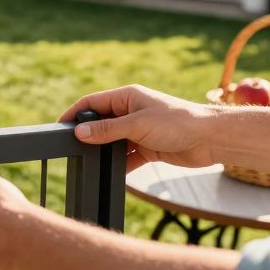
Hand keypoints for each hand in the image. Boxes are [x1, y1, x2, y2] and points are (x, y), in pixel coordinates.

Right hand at [59, 85, 217, 172]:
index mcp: (127, 96)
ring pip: (113, 142)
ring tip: (92, 162)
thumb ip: (107, 129)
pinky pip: (127, 157)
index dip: (76, 113)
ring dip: (105, 151)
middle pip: (101, 123)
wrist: (210, 140)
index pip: (93, 102)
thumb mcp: (137, 124)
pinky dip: (120, 164)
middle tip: (72, 148)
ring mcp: (139, 131)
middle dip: (89, 135)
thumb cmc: (177, 122)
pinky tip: (112, 173)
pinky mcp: (148, 148)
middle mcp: (131, 112)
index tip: (59, 125)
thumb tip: (80, 132)